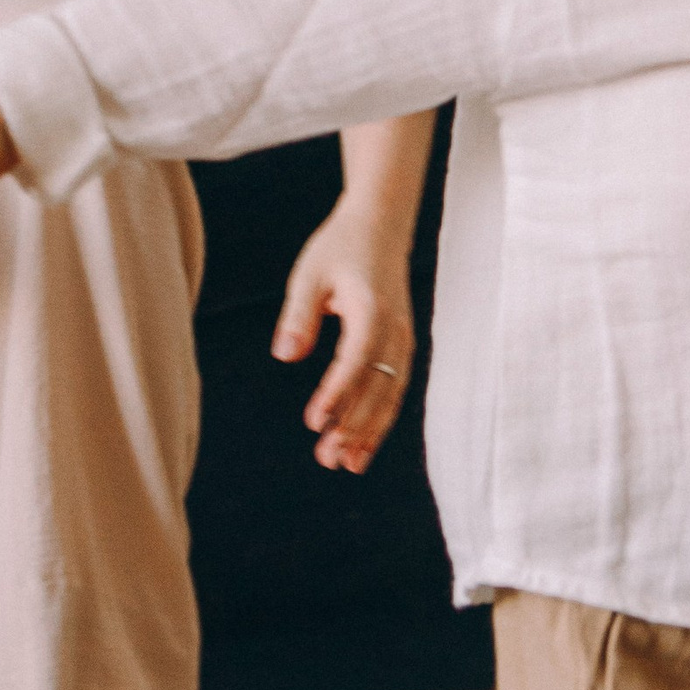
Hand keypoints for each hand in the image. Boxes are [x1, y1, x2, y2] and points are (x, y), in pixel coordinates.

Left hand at [275, 193, 417, 474]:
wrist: (381, 224)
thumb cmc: (340, 247)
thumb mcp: (310, 274)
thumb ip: (299, 316)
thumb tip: (285, 356)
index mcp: (372, 310)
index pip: (355, 361)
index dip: (336, 394)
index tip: (314, 422)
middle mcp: (395, 329)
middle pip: (377, 387)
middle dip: (354, 426)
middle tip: (328, 460)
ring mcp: (403, 338)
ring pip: (391, 394)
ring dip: (370, 431)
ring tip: (347, 465)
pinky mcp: (402, 344)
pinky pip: (395, 387)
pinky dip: (380, 417)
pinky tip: (362, 443)